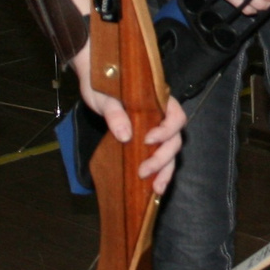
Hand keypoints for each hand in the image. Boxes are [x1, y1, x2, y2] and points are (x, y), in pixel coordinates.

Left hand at [73, 46, 187, 194]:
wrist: (94, 80)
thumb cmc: (102, 82)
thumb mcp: (105, 96)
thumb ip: (115, 113)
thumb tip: (125, 135)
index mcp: (158, 100)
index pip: (176, 116)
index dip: (167, 131)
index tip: (147, 139)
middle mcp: (162, 116)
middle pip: (175, 139)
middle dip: (162, 158)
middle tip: (144, 171)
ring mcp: (155, 129)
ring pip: (170, 152)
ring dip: (164, 170)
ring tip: (156, 188)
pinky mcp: (144, 141)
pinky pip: (158, 156)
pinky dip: (157, 172)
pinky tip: (152, 186)